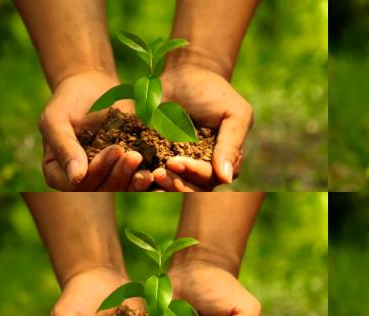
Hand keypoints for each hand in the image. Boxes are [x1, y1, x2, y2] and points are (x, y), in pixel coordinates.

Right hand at [40, 70, 151, 190]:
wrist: (94, 87)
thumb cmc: (69, 101)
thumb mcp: (57, 118)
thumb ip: (63, 146)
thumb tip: (76, 177)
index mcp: (59, 173)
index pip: (79, 183)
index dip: (98, 170)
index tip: (115, 149)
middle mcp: (83, 180)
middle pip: (102, 188)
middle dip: (120, 174)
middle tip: (135, 156)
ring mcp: (107, 177)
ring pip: (122, 188)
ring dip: (136, 181)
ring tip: (149, 170)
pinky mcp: (127, 171)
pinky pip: (137, 180)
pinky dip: (149, 180)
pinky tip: (160, 173)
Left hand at [155, 64, 253, 190]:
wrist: (184, 73)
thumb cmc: (214, 92)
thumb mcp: (233, 114)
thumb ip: (231, 144)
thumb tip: (226, 179)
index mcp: (222, 162)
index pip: (210, 178)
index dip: (194, 174)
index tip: (174, 162)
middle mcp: (202, 168)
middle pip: (192, 189)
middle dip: (176, 184)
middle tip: (159, 174)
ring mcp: (180, 166)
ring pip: (173, 187)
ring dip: (161, 185)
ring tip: (147, 176)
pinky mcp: (158, 160)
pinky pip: (152, 176)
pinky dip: (145, 179)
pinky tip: (135, 174)